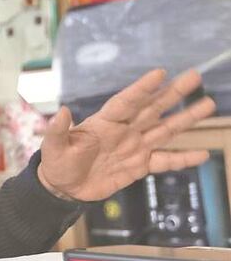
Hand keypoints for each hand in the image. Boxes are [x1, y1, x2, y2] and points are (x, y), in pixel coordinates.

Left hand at [37, 69, 215, 201]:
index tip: (160, 73)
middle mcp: (124, 130)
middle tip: (194, 76)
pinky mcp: (140, 166)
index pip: (126, 102)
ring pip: (165, 129)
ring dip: (186, 118)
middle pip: (153, 108)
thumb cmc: (57, 162)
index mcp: (104, 122)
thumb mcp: (53, 147)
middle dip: (173, 93)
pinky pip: (165, 161)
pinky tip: (203, 154)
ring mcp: (135, 147)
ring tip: (208, 104)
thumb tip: (62, 111)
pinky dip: (183, 159)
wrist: (64, 187)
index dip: (142, 88)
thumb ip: (58, 130)